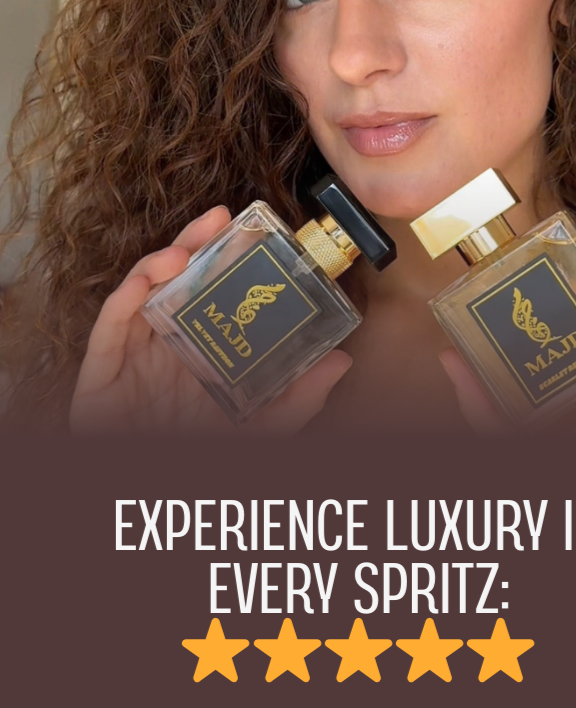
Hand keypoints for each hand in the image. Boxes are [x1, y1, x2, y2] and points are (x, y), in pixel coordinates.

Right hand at [70, 206, 351, 434]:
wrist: (153, 489)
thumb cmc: (202, 455)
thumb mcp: (261, 428)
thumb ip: (299, 400)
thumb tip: (341, 361)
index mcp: (205, 347)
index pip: (217, 289)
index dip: (230, 256)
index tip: (253, 229)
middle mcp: (170, 341)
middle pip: (181, 278)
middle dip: (197, 242)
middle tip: (219, 218)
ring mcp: (135, 352)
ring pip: (143, 291)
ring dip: (160, 261)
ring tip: (182, 252)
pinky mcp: (102, 370)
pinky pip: (109, 328)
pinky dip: (124, 299)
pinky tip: (144, 281)